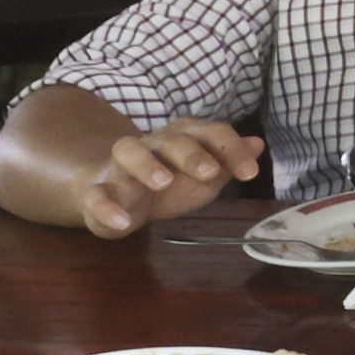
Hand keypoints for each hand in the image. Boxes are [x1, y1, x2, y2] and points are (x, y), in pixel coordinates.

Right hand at [76, 118, 264, 237]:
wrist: (117, 194)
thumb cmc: (170, 181)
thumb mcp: (204, 176)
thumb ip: (229, 162)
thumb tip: (257, 144)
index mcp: (184, 137)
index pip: (211, 133)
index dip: (232, 150)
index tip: (251, 174)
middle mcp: (152, 144)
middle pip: (171, 139)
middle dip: (191, 153)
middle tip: (209, 172)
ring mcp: (122, 165)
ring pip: (128, 151)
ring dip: (146, 164)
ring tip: (163, 182)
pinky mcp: (97, 189)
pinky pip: (96, 194)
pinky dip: (106, 207)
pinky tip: (123, 222)